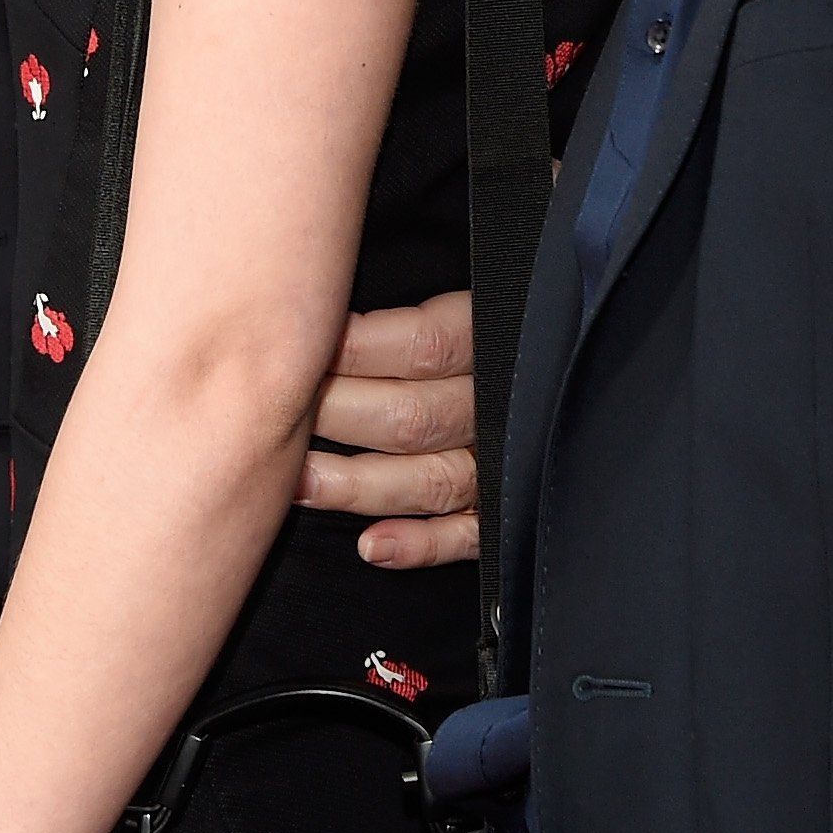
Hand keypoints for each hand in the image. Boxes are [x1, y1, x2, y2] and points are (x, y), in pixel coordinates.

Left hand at [296, 288, 477, 566]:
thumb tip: (326, 290)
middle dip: (336, 419)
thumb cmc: (480, 324)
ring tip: (300, 484)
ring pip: (430, 479)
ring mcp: (502, 460)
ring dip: (359, 487)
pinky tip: (373, 546)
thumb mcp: (462, 286)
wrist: (558, 367)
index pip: (421, 345)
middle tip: (275, 413)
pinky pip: (466, 535)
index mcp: (488, 335)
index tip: (297, 348)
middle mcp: (497, 401)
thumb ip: (404, 299)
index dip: (354, 352)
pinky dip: (420, 545)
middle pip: (412, 417)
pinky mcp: (503, 508)